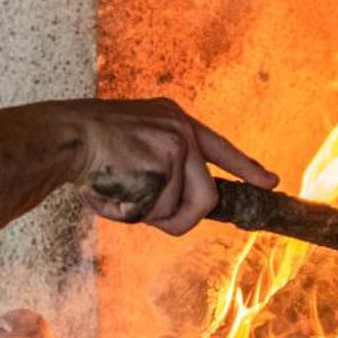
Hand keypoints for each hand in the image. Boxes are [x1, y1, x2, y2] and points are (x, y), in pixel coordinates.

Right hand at [63, 98, 277, 234]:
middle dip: (181, 218)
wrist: (67, 135)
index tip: (270, 182)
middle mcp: (182, 131)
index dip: (246, 168)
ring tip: (116, 193)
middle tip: (152, 218)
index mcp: (173, 120)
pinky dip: (131, 213)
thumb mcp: (136, 141)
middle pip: (206, 197)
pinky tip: (109, 191)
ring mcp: (176, 147)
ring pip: (177, 210)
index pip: (219, 147)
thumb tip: (181, 208)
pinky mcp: (164, 165)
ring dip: (147, 214)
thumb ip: (163, 166)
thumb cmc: (90, 147)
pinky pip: (155, 212)